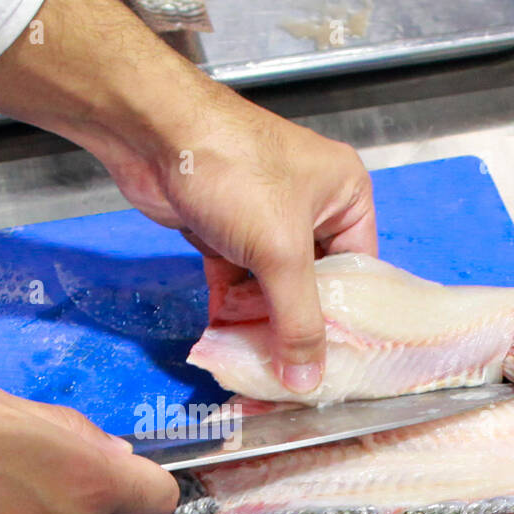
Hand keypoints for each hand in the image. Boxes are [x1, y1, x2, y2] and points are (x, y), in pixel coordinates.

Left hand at [101, 101, 376, 394]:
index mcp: (345, 195)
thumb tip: (308, 380)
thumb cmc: (235, 172)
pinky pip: (237, 279)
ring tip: (262, 368)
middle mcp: (309, 205)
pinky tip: (227, 342)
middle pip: (313, 282)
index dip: (348, 318)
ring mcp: (264, 217)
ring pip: (272, 285)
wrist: (154, 133)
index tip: (339, 364)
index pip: (359, 269)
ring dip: (262, 322)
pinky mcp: (224, 229)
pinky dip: (232, 307)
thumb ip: (297, 320)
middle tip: (296, 375)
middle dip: (299, 326)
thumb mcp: (280, 252)